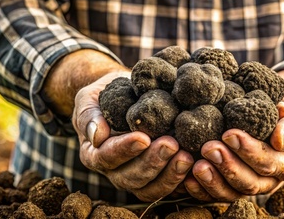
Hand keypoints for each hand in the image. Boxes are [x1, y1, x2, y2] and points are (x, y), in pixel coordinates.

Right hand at [72, 73, 193, 200]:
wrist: (123, 97)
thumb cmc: (105, 96)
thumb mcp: (90, 98)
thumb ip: (88, 114)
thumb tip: (97, 134)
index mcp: (94, 153)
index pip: (107, 156)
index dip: (125, 149)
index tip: (143, 137)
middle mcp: (113, 171)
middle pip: (130, 177)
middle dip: (152, 162)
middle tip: (171, 144)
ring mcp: (135, 178)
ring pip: (150, 188)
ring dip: (169, 175)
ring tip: (186, 157)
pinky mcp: (155, 179)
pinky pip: (167, 188)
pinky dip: (181, 181)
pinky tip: (195, 165)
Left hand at [184, 80, 283, 200]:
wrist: (282, 107)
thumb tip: (279, 139)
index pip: (268, 162)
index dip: (248, 151)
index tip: (229, 133)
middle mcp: (269, 179)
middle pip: (249, 182)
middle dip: (227, 166)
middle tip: (209, 148)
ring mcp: (250, 182)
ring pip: (232, 192)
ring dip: (213, 180)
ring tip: (198, 165)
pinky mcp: (232, 182)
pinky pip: (217, 192)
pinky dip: (202, 189)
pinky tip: (188, 178)